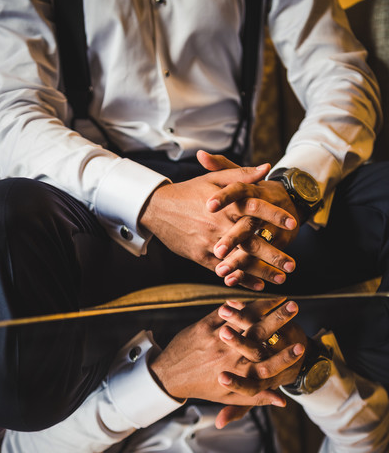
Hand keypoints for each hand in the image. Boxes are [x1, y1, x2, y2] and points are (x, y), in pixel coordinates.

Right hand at [139, 163, 296, 290]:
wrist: (158, 208)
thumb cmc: (189, 192)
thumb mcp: (215, 179)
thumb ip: (242, 175)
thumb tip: (267, 167)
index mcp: (226, 205)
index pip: (255, 209)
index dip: (275, 216)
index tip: (293, 224)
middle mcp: (219, 225)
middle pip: (251, 242)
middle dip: (273, 255)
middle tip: (292, 266)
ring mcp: (210, 243)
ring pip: (239, 260)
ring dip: (261, 272)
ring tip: (280, 279)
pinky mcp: (201, 256)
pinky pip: (225, 270)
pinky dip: (241, 278)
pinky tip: (258, 285)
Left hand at [149, 297, 304, 411]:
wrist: (171, 374)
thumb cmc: (205, 386)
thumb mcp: (230, 397)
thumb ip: (257, 398)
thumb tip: (282, 402)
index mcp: (237, 374)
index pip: (267, 366)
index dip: (285, 357)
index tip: (301, 347)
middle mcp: (227, 356)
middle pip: (259, 336)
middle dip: (279, 320)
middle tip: (295, 307)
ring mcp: (216, 338)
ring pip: (244, 319)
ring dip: (265, 306)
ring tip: (282, 299)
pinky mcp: (205, 325)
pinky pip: (227, 310)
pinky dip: (244, 303)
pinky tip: (258, 298)